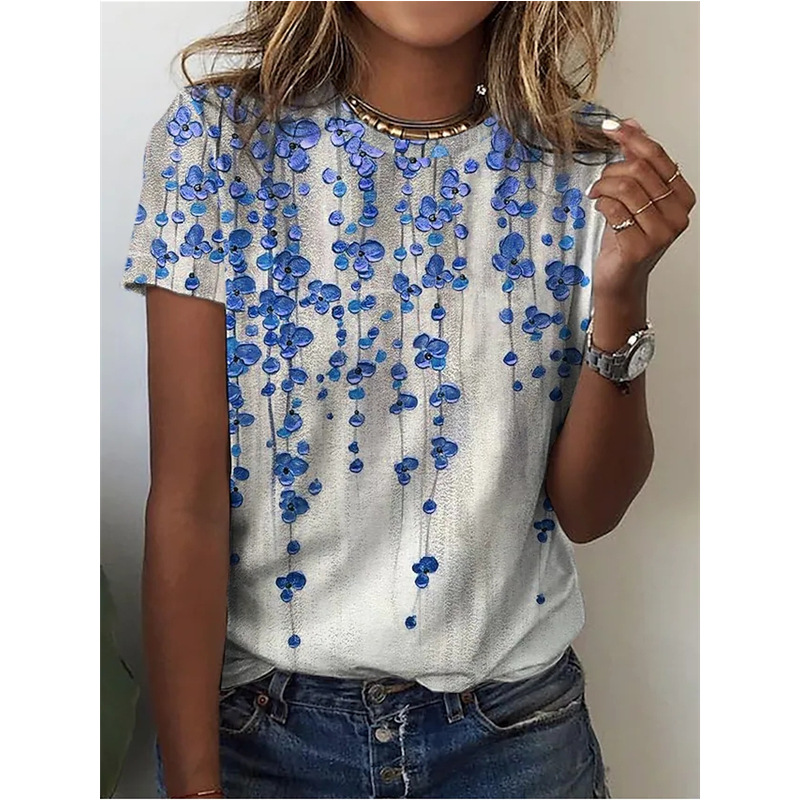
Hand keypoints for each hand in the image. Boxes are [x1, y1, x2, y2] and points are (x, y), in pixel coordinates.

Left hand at [586, 118, 695, 300]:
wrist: (620, 278)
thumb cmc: (627, 237)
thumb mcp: (634, 195)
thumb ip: (636, 161)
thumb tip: (632, 123)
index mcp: (682, 197)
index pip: (658, 156)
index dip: (632, 137)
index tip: (610, 127)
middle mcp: (678, 215)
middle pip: (639, 170)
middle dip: (611, 170)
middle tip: (600, 182)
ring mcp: (662, 233)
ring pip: (626, 187)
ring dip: (603, 186)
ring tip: (596, 194)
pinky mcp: (640, 247)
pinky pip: (614, 209)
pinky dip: (601, 203)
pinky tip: (599, 208)